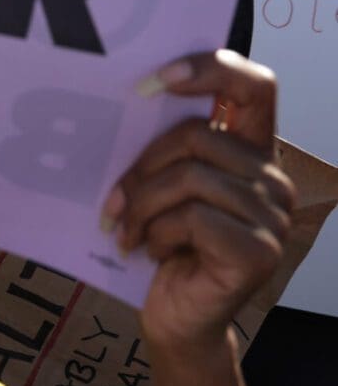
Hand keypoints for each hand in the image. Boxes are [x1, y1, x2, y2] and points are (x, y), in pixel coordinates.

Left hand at [103, 51, 293, 355]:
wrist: (175, 316)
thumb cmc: (161, 244)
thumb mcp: (160, 186)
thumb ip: (164, 148)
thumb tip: (129, 100)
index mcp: (250, 152)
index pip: (253, 86)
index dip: (209, 69)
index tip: (151, 79)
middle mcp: (271, 178)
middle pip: (197, 136)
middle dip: (142, 166)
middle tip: (112, 201)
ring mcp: (272, 215)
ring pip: (190, 177)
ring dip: (143, 206)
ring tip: (126, 230)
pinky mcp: (259, 250)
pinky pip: (194, 217)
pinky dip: (157, 232)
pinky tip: (149, 251)